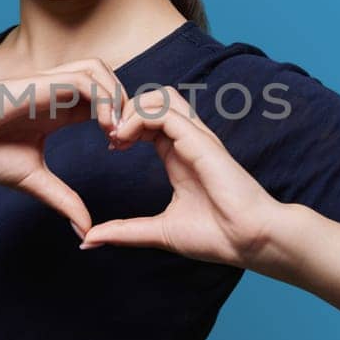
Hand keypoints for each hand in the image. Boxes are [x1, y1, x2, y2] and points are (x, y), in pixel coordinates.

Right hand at [0, 58, 128, 237]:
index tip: (118, 149)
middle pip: (108, 79)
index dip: (120, 120)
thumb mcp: (34, 181)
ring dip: (116, 98)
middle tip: (125, 140)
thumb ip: (64, 199)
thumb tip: (85, 230)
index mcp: (57, 111)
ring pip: (99, 70)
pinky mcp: (38, 83)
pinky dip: (101, 99)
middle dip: (125, 105)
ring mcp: (47, 84)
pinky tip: (102, 128)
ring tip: (115, 132)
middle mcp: (55, 92)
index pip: (102, 100)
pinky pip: (83, 78)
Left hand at [80, 85, 282, 266]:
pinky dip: (140, 119)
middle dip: (126, 110)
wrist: (249, 241)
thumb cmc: (216, 236)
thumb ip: (125, 231)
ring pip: (161, 98)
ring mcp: (196, 139)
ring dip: (133, 109)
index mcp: (179, 156)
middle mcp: (188, 142)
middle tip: (110, 137)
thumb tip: (90, 239)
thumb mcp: (158, 232)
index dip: (126, 125)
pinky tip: (125, 139)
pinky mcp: (201, 142)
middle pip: (155, 100)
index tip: (111, 147)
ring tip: (117, 135)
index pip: (151, 121)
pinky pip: (166, 113)